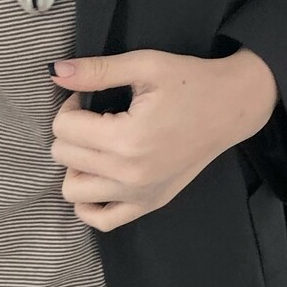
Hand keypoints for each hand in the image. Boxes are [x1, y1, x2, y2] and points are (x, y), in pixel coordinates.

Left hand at [47, 46, 278, 230]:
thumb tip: (56, 71)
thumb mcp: (144, 66)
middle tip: (94, 116)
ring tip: (96, 146)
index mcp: (127, 139)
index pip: (63, 128)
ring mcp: (139, 194)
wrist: (231, 108)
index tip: (87, 98)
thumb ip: (97, 70)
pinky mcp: (148, 204)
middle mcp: (130, 174)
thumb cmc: (190, 82)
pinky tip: (98, 176)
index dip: (70, 106)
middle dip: (71, 131)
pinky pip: (101, 220)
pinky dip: (88, 203)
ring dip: (76, 165)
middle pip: (64, 156)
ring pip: (72, 190)